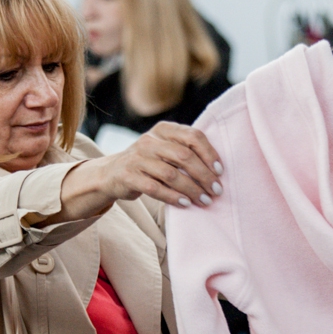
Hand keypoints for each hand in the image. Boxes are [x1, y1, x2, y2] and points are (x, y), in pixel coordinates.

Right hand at [94, 121, 223, 207]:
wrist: (112, 173)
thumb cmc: (149, 162)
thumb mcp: (164, 148)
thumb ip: (185, 151)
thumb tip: (217, 171)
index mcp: (163, 129)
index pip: (193, 136)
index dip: (209, 154)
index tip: (220, 172)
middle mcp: (149, 140)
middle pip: (184, 156)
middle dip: (204, 176)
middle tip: (216, 191)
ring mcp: (137, 158)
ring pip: (171, 174)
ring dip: (192, 190)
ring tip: (204, 200)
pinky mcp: (128, 176)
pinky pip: (155, 188)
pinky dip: (174, 197)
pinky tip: (186, 204)